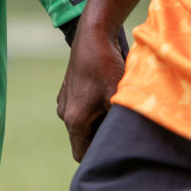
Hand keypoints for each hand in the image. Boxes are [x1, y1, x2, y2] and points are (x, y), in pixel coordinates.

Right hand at [57, 22, 127, 161]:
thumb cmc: (106, 65)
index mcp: (74, 119)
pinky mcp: (67, 90)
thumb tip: (127, 140)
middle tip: (120, 125)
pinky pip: (79, 109)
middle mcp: (64, 112)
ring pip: (82, 123)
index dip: (98, 156)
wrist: (92, 34)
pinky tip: (105, 95)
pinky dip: (92, 109)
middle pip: (83, 138)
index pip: (81, 154)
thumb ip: (118, 122)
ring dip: (97, 121)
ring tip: (113, 107)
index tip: (115, 148)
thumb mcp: (117, 96)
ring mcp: (64, 100)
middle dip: (100, 136)